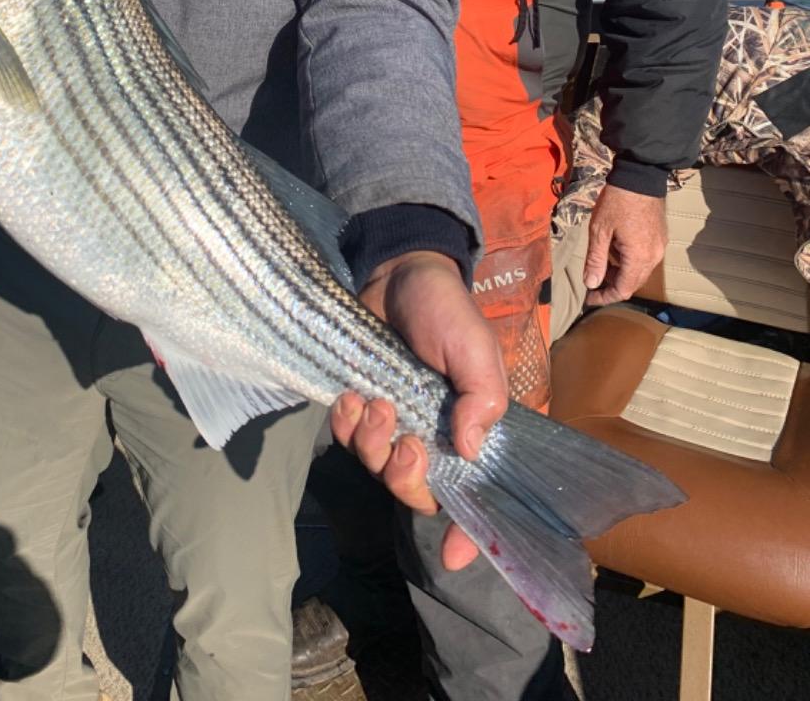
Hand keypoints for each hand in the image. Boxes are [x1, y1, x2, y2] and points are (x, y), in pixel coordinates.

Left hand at [330, 250, 506, 570]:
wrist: (400, 272)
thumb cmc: (447, 311)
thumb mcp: (476, 348)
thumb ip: (482, 398)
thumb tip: (469, 452)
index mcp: (473, 431)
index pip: (475, 494)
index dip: (468, 533)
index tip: (452, 557)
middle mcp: (436, 438)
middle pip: (418, 493)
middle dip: (405, 477)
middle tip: (405, 440)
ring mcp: (396, 425)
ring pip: (379, 469)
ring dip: (373, 445)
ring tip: (372, 403)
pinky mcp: (362, 408)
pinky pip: (349, 440)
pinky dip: (347, 427)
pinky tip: (349, 398)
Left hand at [583, 184, 665, 306]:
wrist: (640, 177)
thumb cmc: (617, 202)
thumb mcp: (599, 230)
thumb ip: (596, 259)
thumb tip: (591, 284)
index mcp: (639, 257)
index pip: (623, 289)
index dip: (605, 297)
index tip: (588, 298)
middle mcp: (654, 257)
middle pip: (633, 283)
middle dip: (611, 286)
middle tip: (591, 282)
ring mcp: (659, 247)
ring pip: (639, 271)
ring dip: (620, 273)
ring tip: (601, 263)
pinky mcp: (660, 238)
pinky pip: (645, 259)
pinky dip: (629, 261)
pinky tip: (615, 250)